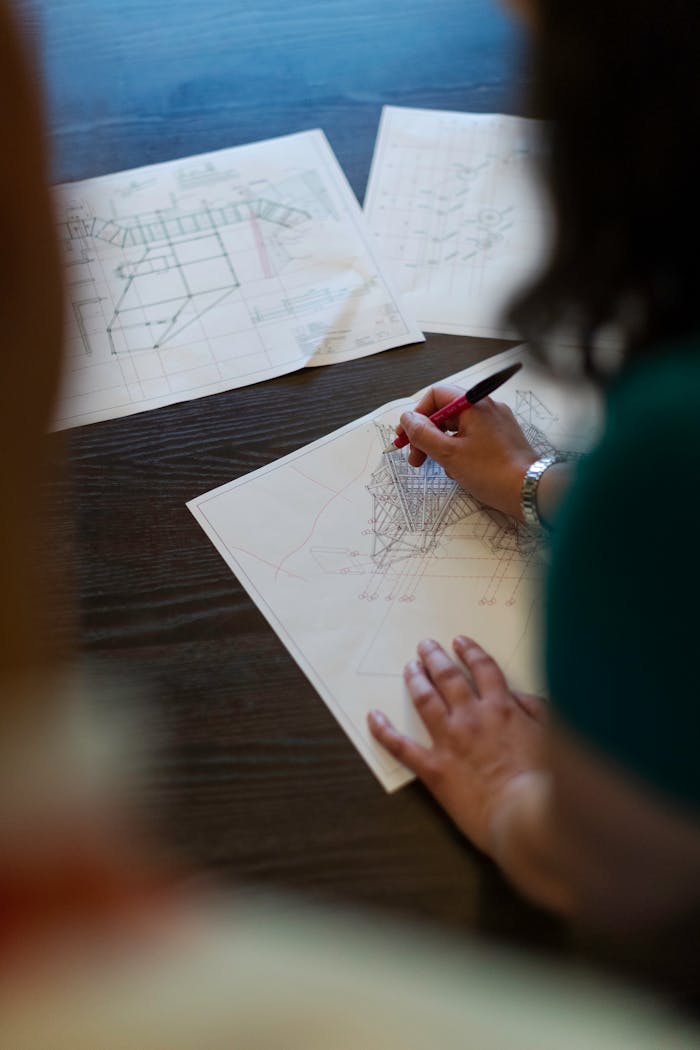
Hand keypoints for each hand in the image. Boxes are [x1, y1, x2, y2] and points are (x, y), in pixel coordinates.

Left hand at [368, 637, 546, 855]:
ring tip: (409, 668)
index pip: (483, 669)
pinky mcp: (434, 768)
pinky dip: (384, 730)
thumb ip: (535, 710)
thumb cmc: (546, 782)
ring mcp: (450, 741)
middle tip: (424, 646)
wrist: (528, 816)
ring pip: (426, 700)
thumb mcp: (552, 737)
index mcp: (502, 709)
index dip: (470, 652)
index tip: (460, 642)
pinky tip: (373, 717)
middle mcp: (472, 717)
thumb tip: (518, 696)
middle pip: (448, 677)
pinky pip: (402, 746)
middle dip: (435, 658)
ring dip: (415, 680)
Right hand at [398, 387, 537, 520]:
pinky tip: (457, 471)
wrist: (529, 490)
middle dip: (426, 434)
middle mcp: (487, 408)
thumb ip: (423, 434)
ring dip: (441, 445)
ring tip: (436, 467)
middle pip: (446, 412)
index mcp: (474, 404)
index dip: (417, 415)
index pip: (436, 396)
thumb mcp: (448, 453)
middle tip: (415, 457)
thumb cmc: (492, 472)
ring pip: (458, 427)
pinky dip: (459, 450)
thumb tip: (407, 418)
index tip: (405, 436)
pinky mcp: (502, 439)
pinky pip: (472, 438)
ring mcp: (497, 423)